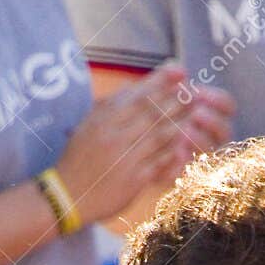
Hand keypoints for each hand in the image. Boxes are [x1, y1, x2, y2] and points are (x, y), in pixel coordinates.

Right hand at [56, 64, 233, 224]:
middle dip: (176, 99)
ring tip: (197, 112)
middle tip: (195, 90)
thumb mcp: (88, 125)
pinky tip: (187, 143)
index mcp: (104, 118)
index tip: (179, 70)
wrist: (67, 195)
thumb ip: (111, 105)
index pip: (138, 94)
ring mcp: (125, 157)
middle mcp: (115, 134)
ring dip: (180, 122)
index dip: (161, 80)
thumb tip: (132, 86)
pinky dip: (173, 152)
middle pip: (152, 111)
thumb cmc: (78, 158)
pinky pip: (158, 162)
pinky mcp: (133, 180)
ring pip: (159, 135)